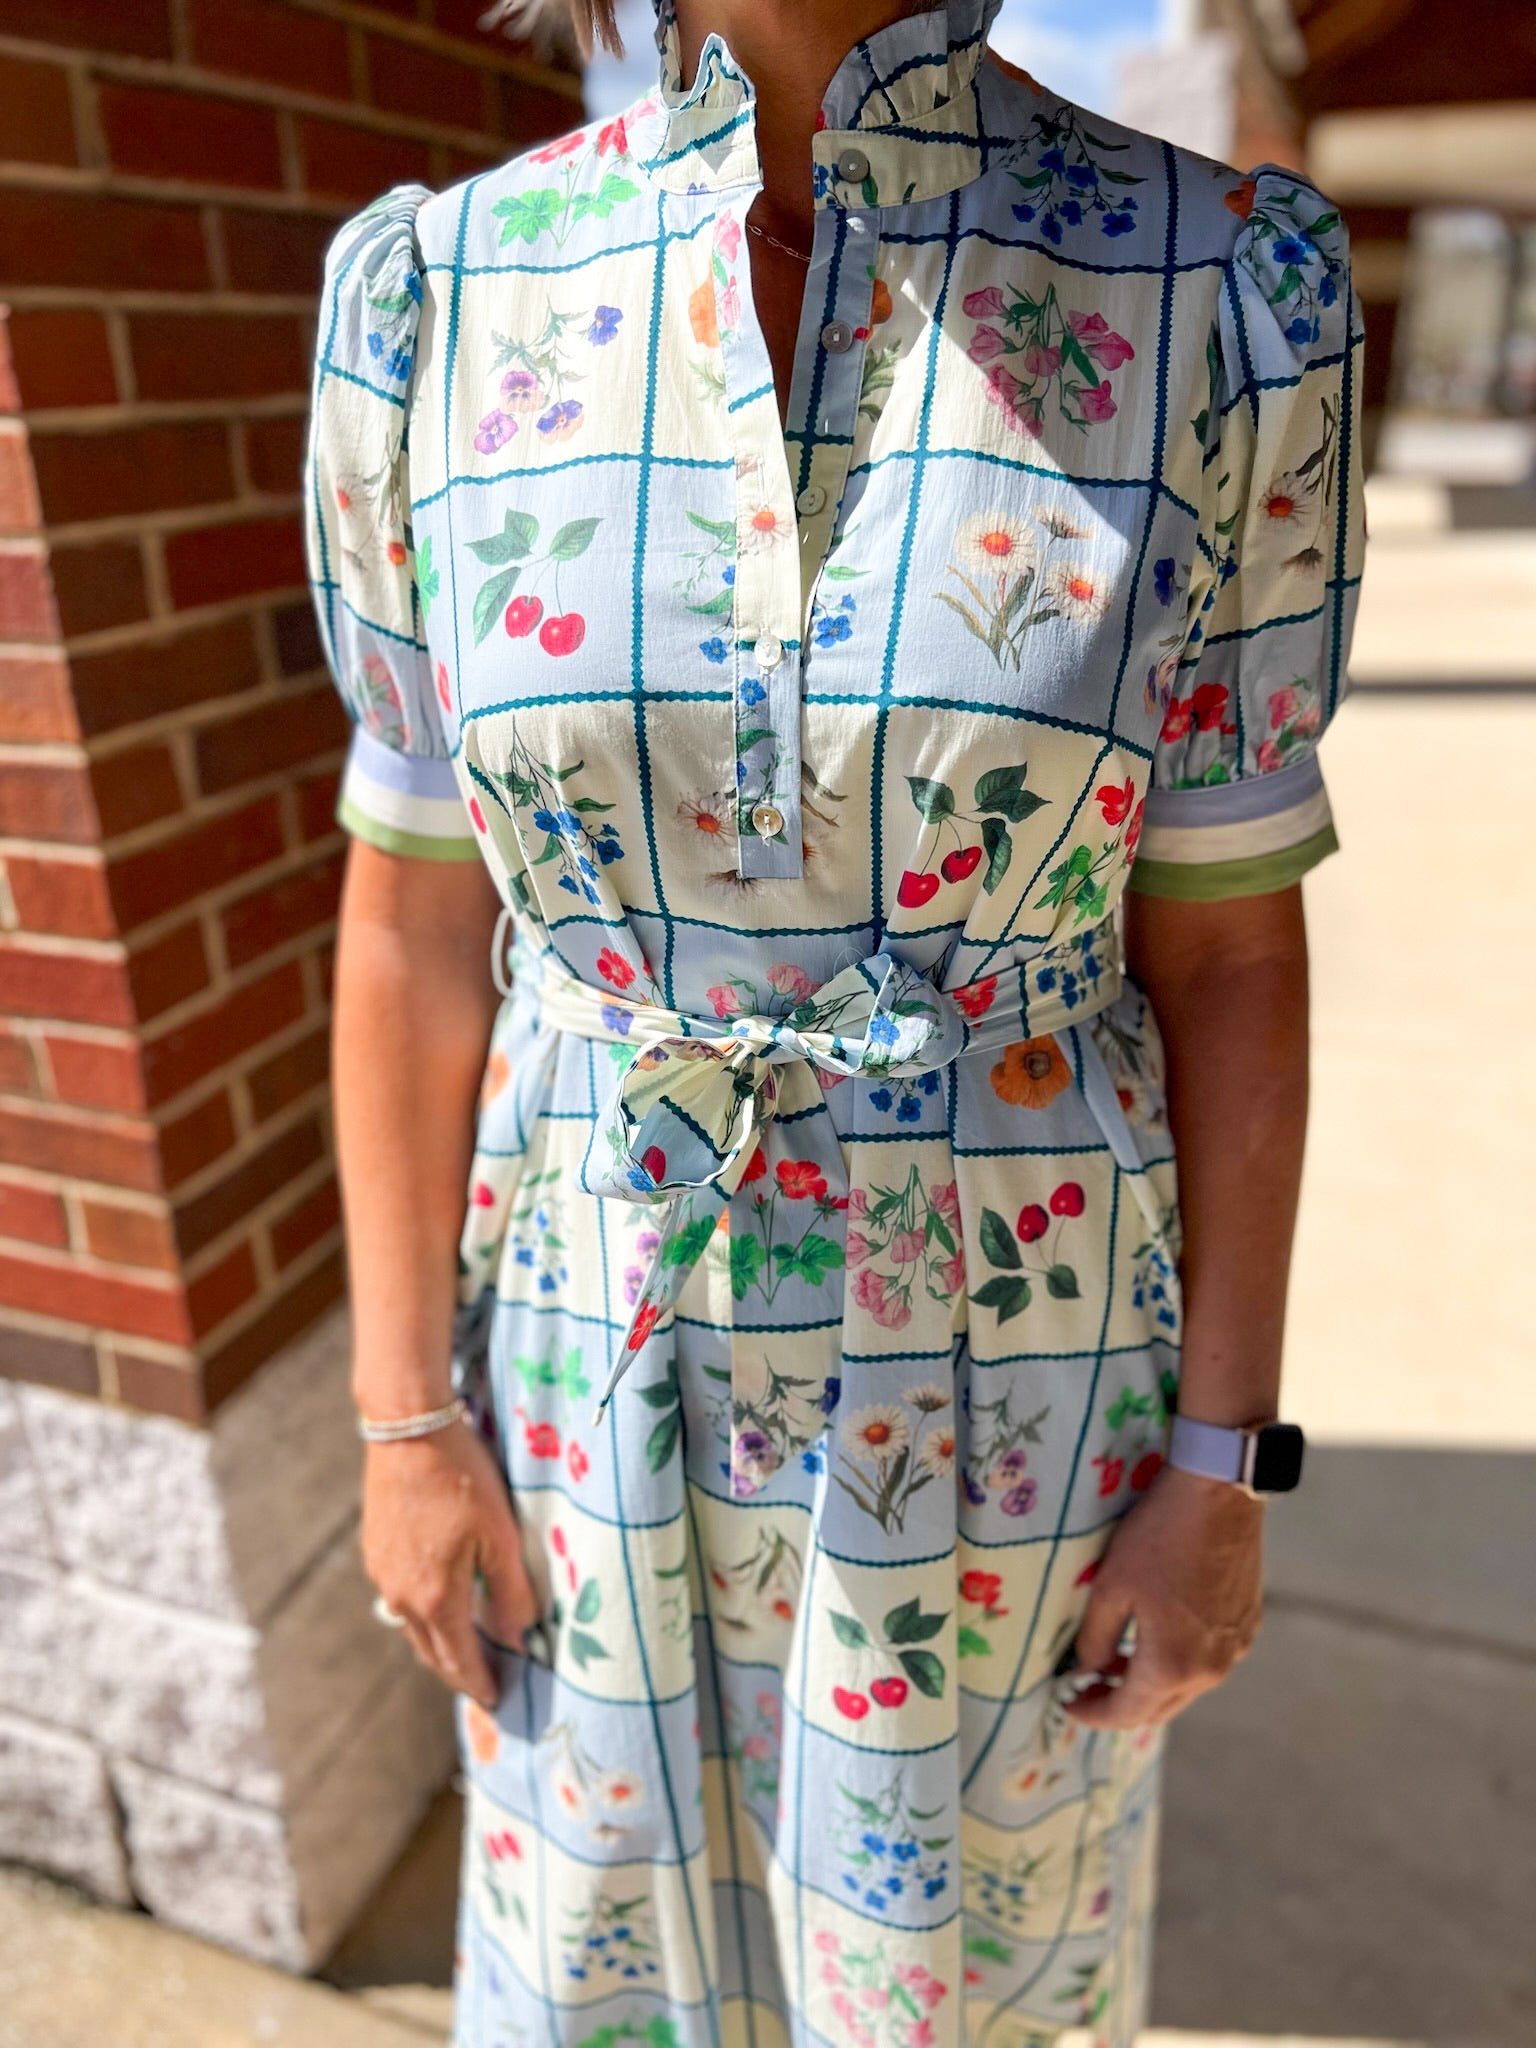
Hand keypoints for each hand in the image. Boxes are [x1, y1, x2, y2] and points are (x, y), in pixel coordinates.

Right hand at [361, 1421, 538, 1709]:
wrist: (409, 1430)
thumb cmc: (463, 1478)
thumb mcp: (501, 1534)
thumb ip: (512, 1592)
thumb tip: (520, 1639)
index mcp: (436, 1597)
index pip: (459, 1660)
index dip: (479, 1683)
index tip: (496, 1700)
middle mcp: (401, 1595)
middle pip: (431, 1652)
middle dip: (458, 1672)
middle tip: (482, 1684)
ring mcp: (382, 1573)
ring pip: (412, 1627)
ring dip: (437, 1645)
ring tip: (462, 1650)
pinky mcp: (374, 1551)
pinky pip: (399, 1599)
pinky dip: (422, 1614)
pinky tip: (438, 1603)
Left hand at [1065, 1462, 1263, 1728]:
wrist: (1220, 1495)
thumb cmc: (1158, 1537)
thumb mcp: (1110, 1586)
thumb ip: (1095, 1639)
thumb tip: (1088, 1670)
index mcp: (1172, 1666)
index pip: (1126, 1713)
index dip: (1093, 1713)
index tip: (1069, 1704)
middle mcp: (1210, 1670)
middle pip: (1159, 1708)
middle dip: (1121, 1704)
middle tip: (1088, 1685)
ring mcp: (1235, 1649)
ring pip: (1186, 1686)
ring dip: (1150, 1682)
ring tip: (1118, 1658)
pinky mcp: (1247, 1625)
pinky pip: (1207, 1660)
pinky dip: (1178, 1661)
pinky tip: (1158, 1632)